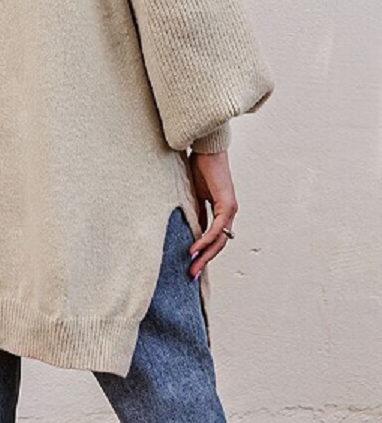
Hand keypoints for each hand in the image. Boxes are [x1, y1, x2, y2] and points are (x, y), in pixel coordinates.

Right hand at [187, 149, 237, 278]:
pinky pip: (217, 228)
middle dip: (205, 260)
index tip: (192, 263)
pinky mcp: (227, 205)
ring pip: (220, 240)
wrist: (207, 149)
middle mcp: (229, 212)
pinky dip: (205, 240)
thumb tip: (191, 228)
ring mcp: (230, 209)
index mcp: (222, 210)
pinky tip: (195, 249)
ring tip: (192, 267)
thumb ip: (196, 211)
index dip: (204, 251)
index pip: (214, 237)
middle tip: (192, 274)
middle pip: (219, 243)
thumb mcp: (194, 194)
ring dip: (206, 254)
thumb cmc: (200, 166)